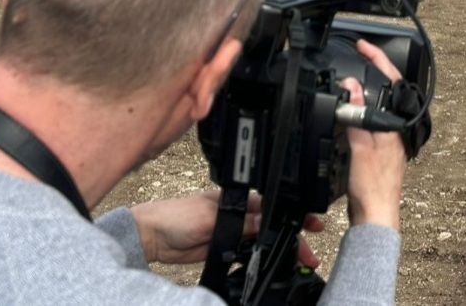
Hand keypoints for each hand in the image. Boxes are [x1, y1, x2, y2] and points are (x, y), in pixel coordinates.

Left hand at [130, 192, 323, 266]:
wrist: (153, 237)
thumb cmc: (175, 216)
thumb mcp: (211, 216)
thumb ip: (240, 222)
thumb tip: (264, 224)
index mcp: (238, 199)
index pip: (272, 206)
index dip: (292, 216)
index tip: (312, 224)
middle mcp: (239, 215)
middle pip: (272, 227)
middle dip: (292, 239)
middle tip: (309, 254)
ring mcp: (233, 233)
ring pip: (264, 243)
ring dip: (279, 251)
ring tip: (297, 263)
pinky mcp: (225, 249)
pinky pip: (249, 255)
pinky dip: (261, 261)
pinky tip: (271, 267)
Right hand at [341, 40, 407, 231]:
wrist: (375, 218)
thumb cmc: (373, 189)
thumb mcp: (361, 147)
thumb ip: (357, 115)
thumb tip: (353, 87)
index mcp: (395, 127)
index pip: (390, 83)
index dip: (377, 60)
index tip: (363, 46)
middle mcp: (395, 132)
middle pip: (386, 92)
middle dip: (373, 71)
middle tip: (359, 54)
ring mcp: (388, 142)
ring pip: (377, 107)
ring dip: (366, 91)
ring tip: (354, 76)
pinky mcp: (378, 152)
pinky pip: (370, 122)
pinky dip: (360, 111)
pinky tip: (351, 113)